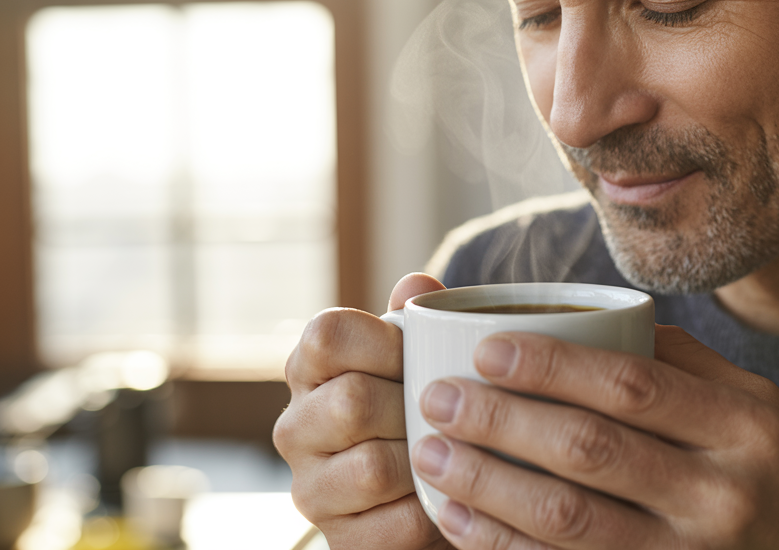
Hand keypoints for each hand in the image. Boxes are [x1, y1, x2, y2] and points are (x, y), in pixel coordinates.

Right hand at [273, 273, 451, 548]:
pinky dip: (435, 508)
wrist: (427, 492)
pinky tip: (449, 494)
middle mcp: (295, 428)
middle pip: (353, 400)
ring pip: (371, 467)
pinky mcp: (341, 540)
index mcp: (310, 368)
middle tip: (447, 407)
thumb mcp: (418, 356)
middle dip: (414, 404)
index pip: (327, 335)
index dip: (384, 341)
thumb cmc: (418, 406)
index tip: (419, 352)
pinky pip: (397, 524)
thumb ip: (419, 318)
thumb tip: (418, 285)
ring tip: (451, 450)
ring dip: (426, 459)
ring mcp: (311, 489)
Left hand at [409, 325, 778, 548]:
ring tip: (431, 454)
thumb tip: (590, 318)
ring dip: (488, 486)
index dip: (551, 364)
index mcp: (743, 426)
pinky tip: (460, 519)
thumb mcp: (755, 409)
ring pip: (570, 521)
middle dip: (503, 421)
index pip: (632, 385)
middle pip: (592, 449)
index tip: (484, 347)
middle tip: (437, 398)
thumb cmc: (771, 477)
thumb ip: (683, 362)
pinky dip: (504, 547)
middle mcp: (723, 493)